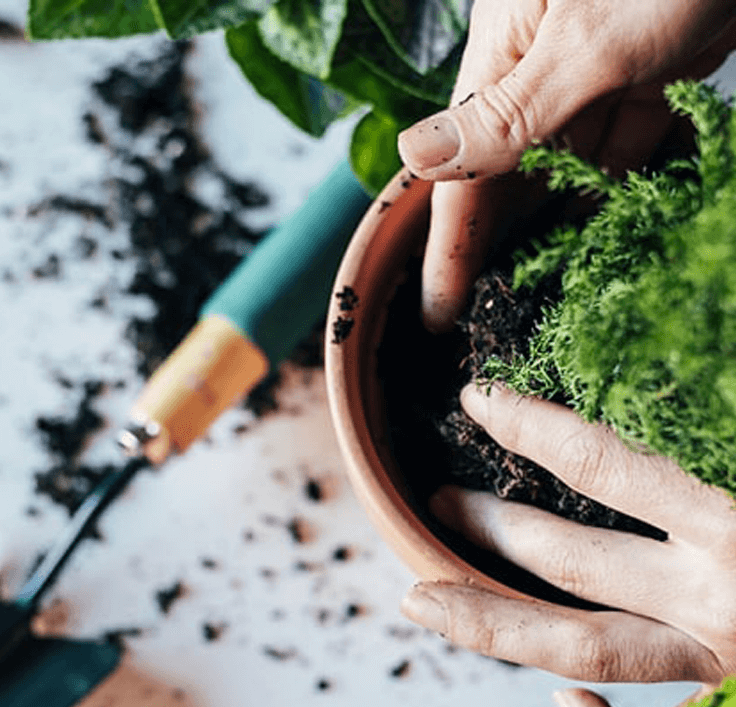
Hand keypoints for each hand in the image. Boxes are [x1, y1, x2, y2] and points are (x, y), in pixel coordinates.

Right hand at [398, 0, 735, 332]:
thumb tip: (417, 156)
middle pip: (506, 175)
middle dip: (496, 243)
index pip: (461, 172)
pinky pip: (616, 143)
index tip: (438, 311)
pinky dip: (613, 180)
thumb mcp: (586, 44)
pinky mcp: (641, 74)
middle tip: (486, 313)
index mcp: (502, 55)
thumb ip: (506, 114)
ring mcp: (591, 73)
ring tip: (536, 286)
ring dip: (554, 218)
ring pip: (561, 164)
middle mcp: (536, 68)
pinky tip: (600, 221)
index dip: (448, 246)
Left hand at [400, 383, 735, 704]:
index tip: (479, 400)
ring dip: (495, 624)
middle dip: (491, 527)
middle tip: (437, 502)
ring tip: (421, 601)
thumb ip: (706, 444)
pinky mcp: (734, 698)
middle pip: (569, 562)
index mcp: (733, 528)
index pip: (602, 466)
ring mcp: (718, 659)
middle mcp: (715, 601)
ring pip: (585, 649)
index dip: (531, 428)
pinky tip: (558, 699)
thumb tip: (654, 397)